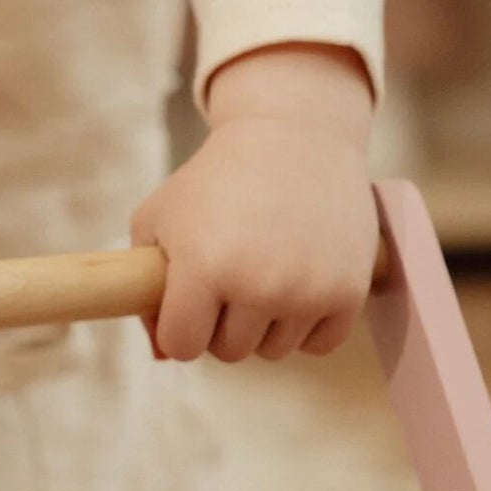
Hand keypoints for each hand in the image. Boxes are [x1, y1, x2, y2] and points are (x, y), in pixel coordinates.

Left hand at [131, 42, 377, 362]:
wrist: (296, 135)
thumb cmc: (215, 182)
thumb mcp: (159, 219)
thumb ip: (143, 290)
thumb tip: (162, 356)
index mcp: (202, 268)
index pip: (181, 347)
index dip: (181, 327)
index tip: (189, 302)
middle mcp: (256, 285)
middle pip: (228, 352)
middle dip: (223, 323)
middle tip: (232, 274)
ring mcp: (306, 292)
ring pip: (273, 351)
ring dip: (266, 324)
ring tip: (266, 270)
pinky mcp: (348, 293)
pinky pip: (319, 345)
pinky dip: (308, 325)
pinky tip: (300, 283)